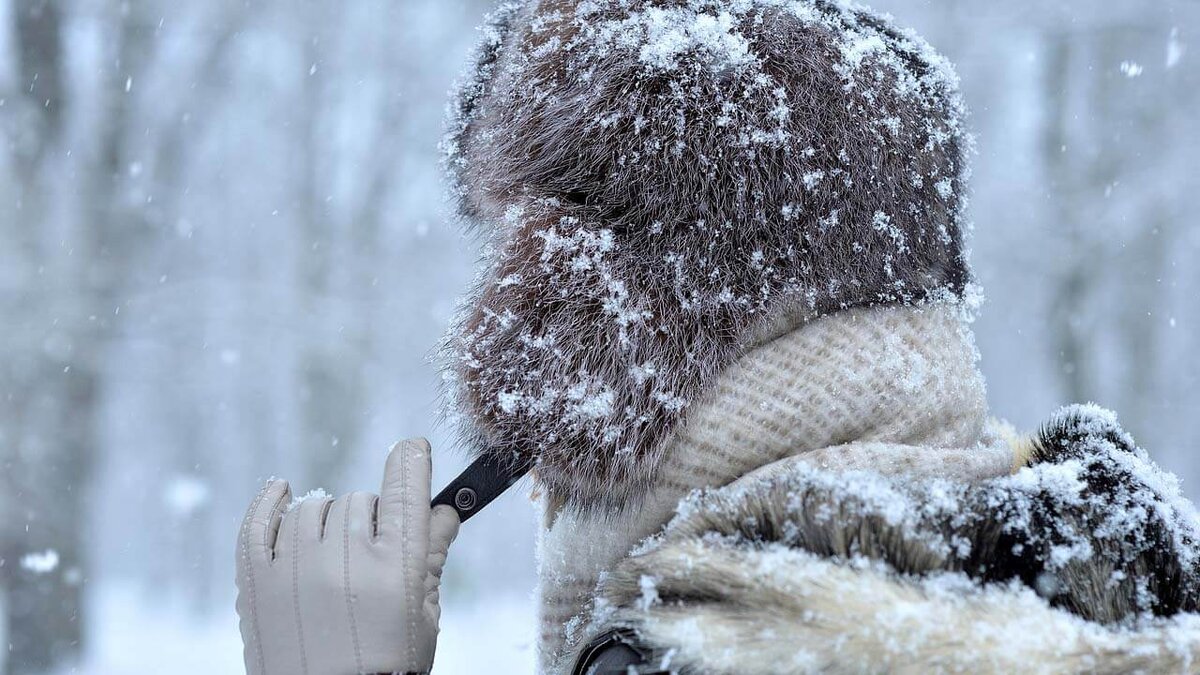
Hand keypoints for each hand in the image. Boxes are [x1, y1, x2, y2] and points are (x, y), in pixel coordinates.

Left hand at [236, 438, 459, 674]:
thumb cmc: (387, 669)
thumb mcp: (423, 617)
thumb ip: (432, 557)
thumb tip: (443, 511)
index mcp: (396, 569)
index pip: (405, 492)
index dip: (411, 462)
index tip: (413, 448)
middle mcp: (344, 561)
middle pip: (359, 502)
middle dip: (370, 519)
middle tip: (371, 551)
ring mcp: (295, 569)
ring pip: (313, 507)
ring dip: (327, 519)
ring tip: (332, 551)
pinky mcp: (257, 583)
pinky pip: (258, 522)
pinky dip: (270, 501)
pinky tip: (282, 491)